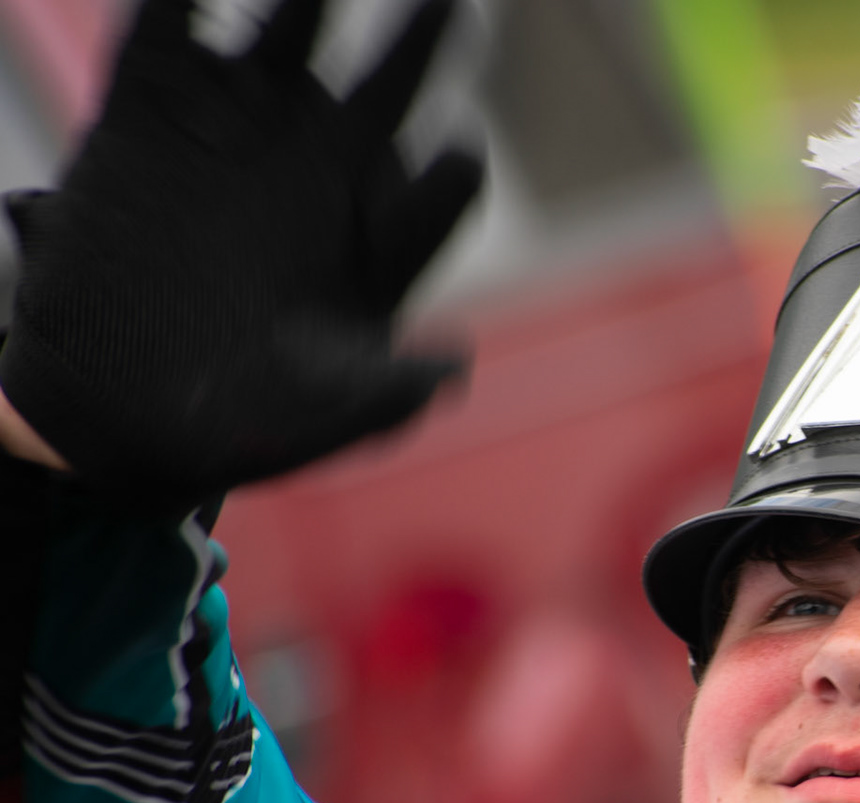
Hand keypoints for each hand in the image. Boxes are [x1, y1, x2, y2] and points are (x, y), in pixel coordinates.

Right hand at [0, 0, 482, 503]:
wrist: (118, 408)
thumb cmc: (236, 424)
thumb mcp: (314, 424)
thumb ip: (382, 397)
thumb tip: (453, 367)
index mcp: (378, 245)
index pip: (444, 188)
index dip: (454, 173)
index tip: (461, 154)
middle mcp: (322, 173)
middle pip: (396, 82)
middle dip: (428, 34)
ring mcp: (242, 134)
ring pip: (292, 32)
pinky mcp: (150, 112)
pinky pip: (169, 24)